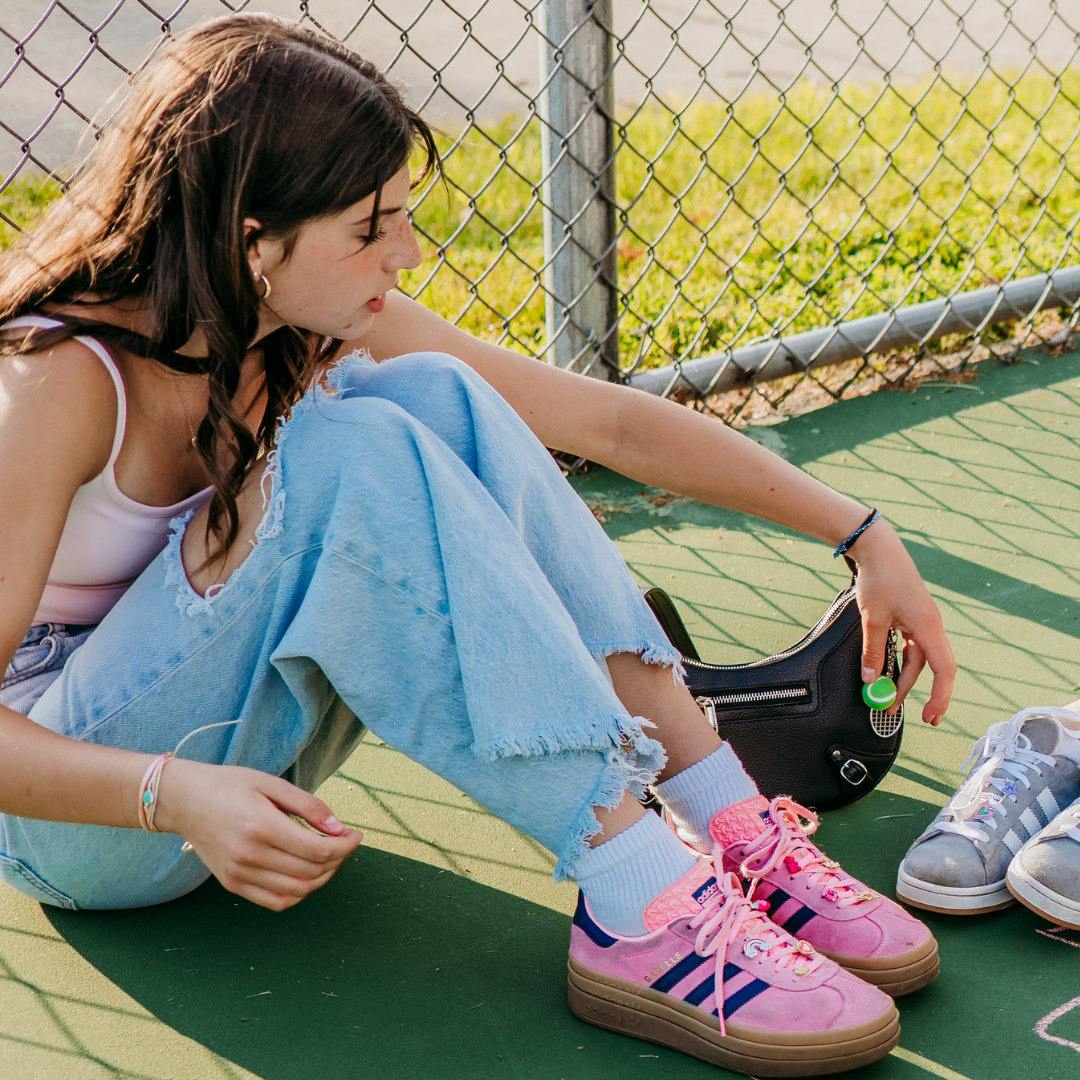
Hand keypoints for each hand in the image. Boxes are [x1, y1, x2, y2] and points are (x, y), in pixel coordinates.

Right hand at [153, 758, 362, 910]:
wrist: (184, 801)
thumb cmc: (230, 785)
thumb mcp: (271, 783)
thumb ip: (308, 805)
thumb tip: (339, 828)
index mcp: (262, 826)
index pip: (318, 850)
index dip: (345, 846)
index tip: (356, 835)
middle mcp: (250, 856)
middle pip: (311, 871)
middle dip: (338, 859)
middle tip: (345, 842)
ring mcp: (240, 874)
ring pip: (297, 891)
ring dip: (322, 877)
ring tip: (329, 857)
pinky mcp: (232, 884)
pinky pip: (276, 901)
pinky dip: (299, 893)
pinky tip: (306, 874)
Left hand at [850, 520, 955, 725]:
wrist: (879, 549)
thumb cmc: (879, 579)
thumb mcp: (872, 619)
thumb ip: (873, 651)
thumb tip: (871, 680)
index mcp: (928, 628)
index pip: (943, 670)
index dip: (940, 695)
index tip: (931, 715)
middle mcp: (931, 627)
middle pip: (936, 668)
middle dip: (930, 694)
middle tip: (922, 718)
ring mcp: (923, 622)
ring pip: (920, 659)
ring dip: (906, 679)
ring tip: (888, 698)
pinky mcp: (912, 618)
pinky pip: (912, 647)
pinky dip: (902, 662)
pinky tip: (889, 673)